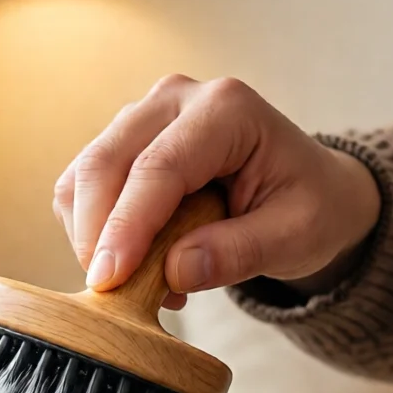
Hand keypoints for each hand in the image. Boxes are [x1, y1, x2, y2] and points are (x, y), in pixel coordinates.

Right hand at [53, 74, 380, 306]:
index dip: (127, 226)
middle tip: (106, 294)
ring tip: (139, 283)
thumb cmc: (309, 207)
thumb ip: (239, 252)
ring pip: (84, 175)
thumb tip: (174, 272)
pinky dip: (94, 232)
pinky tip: (136, 264)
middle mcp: (177, 99)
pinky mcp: (125, 143)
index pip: (158, 167)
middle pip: (105, 162)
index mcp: (227, 109)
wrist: (309, 190)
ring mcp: (145, 116)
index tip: (108, 280)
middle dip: (95, 232)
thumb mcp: (295, 237)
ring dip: (92, 235)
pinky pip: (83, 189)